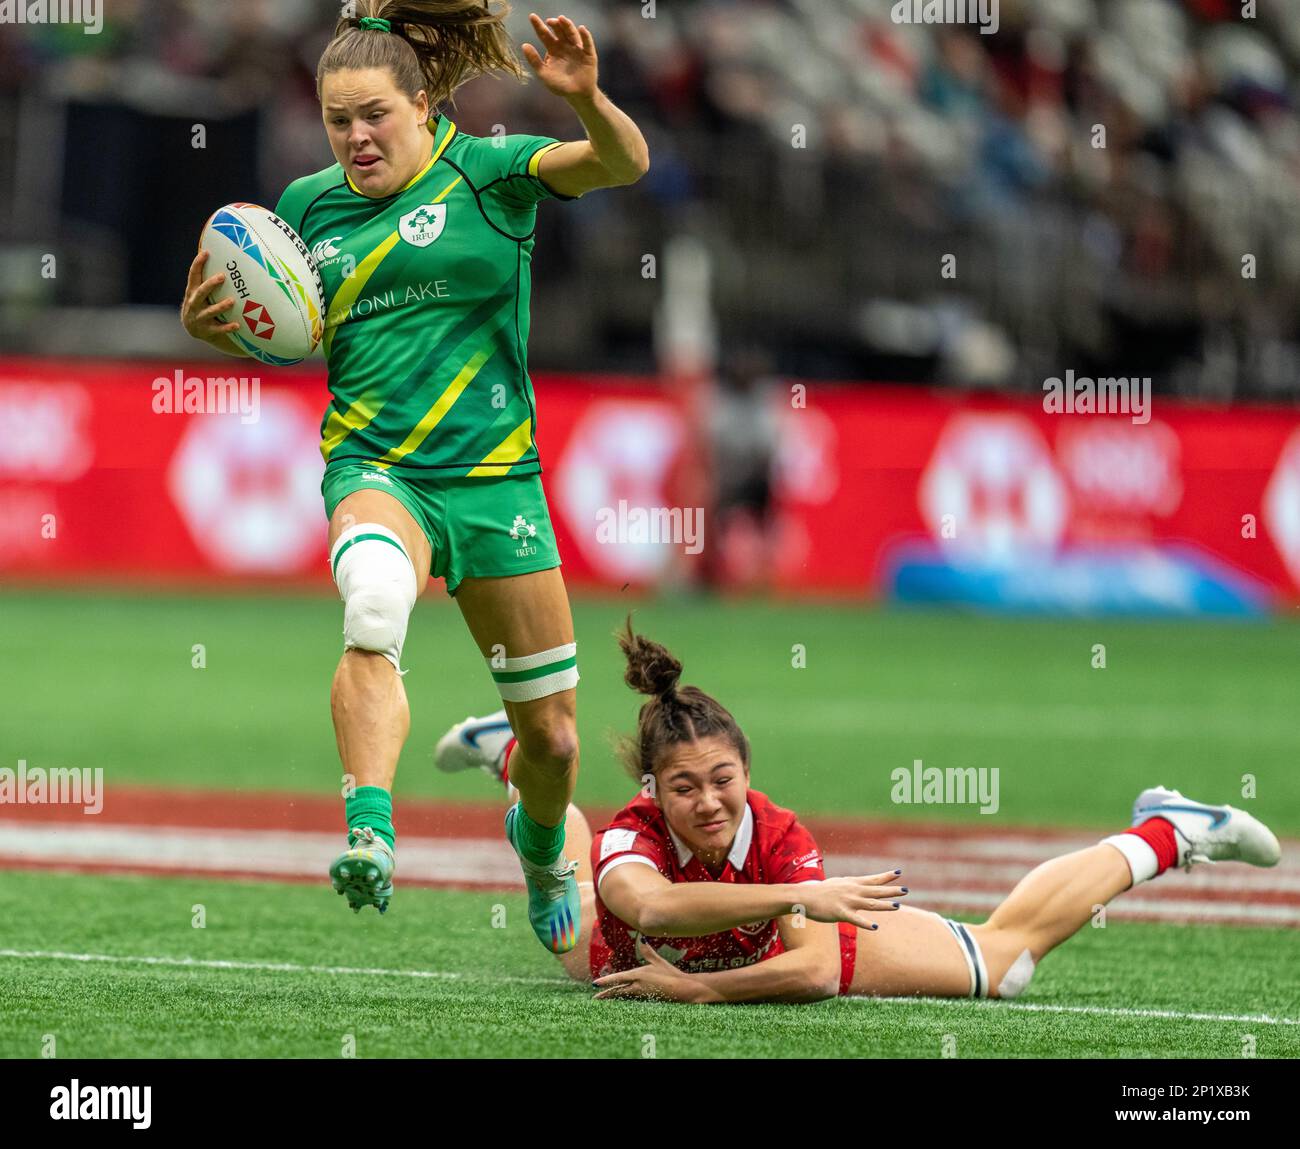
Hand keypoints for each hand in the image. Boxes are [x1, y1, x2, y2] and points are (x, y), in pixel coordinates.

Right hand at [181, 249, 240, 343]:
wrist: (193, 328)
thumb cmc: (201, 303)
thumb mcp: (200, 291)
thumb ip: (206, 278)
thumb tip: (218, 254)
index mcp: (192, 291)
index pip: (193, 275)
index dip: (198, 263)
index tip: (206, 252)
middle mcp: (194, 303)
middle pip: (201, 292)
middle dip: (210, 284)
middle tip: (222, 276)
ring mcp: (199, 317)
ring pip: (210, 312)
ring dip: (221, 306)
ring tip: (232, 301)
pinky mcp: (207, 330)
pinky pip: (218, 329)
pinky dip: (227, 328)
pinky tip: (237, 325)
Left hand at [521, 14, 597, 100]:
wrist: (577, 96)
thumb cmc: (559, 85)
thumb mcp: (544, 74)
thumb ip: (534, 61)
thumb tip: (524, 45)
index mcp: (553, 49)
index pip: (544, 34)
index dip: (538, 25)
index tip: (532, 17)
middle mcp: (565, 46)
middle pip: (559, 30)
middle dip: (554, 24)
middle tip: (549, 21)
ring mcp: (577, 49)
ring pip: (572, 33)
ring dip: (567, 25)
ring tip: (561, 19)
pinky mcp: (588, 54)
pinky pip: (587, 43)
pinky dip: (585, 36)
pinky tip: (581, 29)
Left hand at [592, 938, 713, 1002]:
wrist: (683, 989)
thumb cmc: (671, 974)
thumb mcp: (658, 961)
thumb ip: (647, 951)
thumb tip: (641, 938)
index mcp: (638, 975)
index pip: (618, 978)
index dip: (606, 981)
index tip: (595, 984)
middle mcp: (637, 986)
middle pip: (618, 990)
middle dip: (606, 994)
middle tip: (595, 997)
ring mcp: (642, 994)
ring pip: (623, 996)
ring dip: (613, 997)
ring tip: (603, 999)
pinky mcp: (647, 999)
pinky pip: (632, 999)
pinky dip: (624, 999)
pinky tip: (620, 1000)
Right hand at [793, 871, 907, 929]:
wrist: (804, 896)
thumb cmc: (820, 891)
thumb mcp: (837, 884)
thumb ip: (850, 886)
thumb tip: (859, 886)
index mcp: (851, 883)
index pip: (872, 879)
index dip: (886, 876)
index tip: (899, 872)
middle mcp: (852, 890)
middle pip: (875, 891)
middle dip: (891, 890)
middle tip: (906, 890)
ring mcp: (847, 901)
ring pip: (870, 904)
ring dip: (884, 905)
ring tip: (898, 906)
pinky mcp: (840, 913)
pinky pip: (855, 919)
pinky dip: (866, 923)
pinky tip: (875, 926)